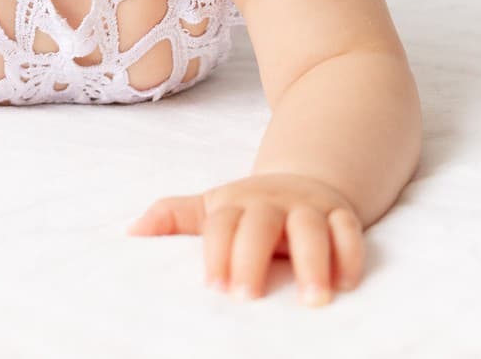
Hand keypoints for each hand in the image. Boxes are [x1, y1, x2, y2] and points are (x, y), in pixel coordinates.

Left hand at [126, 173, 365, 305]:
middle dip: (253, 258)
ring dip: (314, 261)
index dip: (216, 253)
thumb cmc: (249, 209)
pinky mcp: (340, 215)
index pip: (222, 225)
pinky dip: (351, 253)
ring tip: (313, 300)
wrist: (301, 179)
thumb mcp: (211, 208)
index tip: (212, 286)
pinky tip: (348, 283)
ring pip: (312, 228)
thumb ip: (174, 218)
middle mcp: (273, 203)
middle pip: (262, 224)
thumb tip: (130, 232)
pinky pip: (349, 229)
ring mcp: (308, 207)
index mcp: (236, 203)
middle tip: (246, 298)